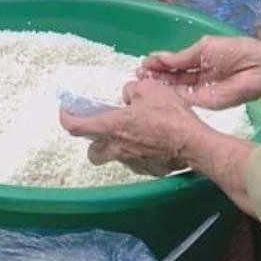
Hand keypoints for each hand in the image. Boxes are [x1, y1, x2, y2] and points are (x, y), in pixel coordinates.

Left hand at [59, 78, 200, 174]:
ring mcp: (132, 163)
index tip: (66, 110)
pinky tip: (153, 141)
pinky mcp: (148, 171)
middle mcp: (118, 149)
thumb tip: (128, 96)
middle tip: (104, 128)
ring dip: (120, 145)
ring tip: (137, 131)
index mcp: (112, 127)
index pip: (75, 126)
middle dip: (94, 142)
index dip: (66, 117)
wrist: (195, 144)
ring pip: (116, 157)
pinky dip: (140, 152)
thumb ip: (132, 90)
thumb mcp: (149, 89)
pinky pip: (136, 161)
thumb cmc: (171, 116)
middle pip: (93, 152)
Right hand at [139, 35, 260, 109]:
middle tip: (139, 73)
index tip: (144, 61)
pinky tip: (155, 89)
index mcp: (200, 57)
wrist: (257, 69)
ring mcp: (200, 88)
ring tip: (142, 80)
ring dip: (159, 83)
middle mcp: (198, 73)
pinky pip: (182, 98)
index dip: (160, 61)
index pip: (175, 60)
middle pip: (173, 75)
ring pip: (175, 87)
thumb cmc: (235, 52)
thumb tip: (159, 58)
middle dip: (156, 73)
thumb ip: (181, 56)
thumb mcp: (204, 48)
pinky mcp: (203, 101)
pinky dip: (168, 94)